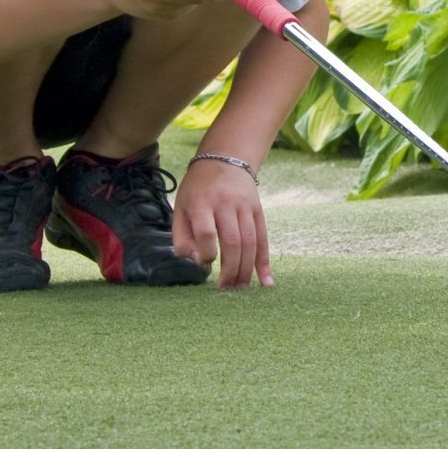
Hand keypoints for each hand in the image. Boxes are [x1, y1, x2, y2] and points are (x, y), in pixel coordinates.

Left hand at [174, 155, 272, 289]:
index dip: (207, 253)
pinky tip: (266, 281)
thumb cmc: (198, 190)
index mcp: (203, 203)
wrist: (225, 159)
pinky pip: (263, 239)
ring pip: (250, 243)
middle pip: (233, 241)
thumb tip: (198, 263)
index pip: (207, 232)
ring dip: (246, 270)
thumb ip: (182, 237)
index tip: (205, 263)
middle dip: (230, 270)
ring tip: (240, 288)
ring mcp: (245, 207)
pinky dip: (265, 262)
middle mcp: (226, 204)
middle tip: (225, 289)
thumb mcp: (181, 207)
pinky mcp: (258, 211)